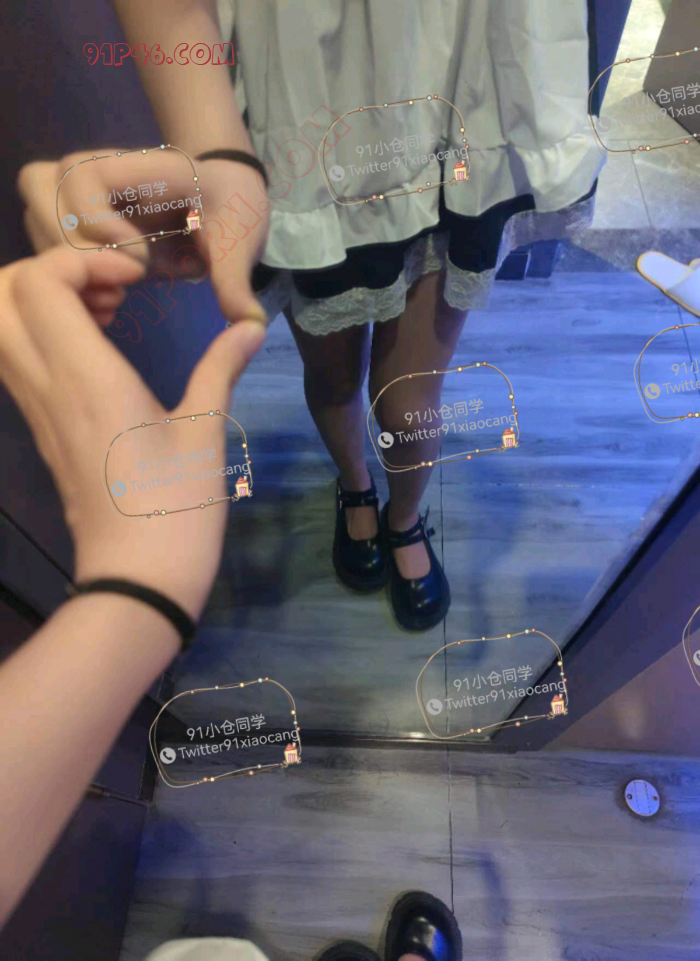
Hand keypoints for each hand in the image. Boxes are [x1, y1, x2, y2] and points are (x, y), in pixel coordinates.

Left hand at [0, 247, 265, 619]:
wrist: (137, 578)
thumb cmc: (177, 506)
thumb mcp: (205, 432)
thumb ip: (220, 368)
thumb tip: (250, 326)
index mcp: (85, 378)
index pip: (39, 283)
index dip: (79, 261)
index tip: (133, 281)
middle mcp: (46, 386)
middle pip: (0, 296)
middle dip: (46, 270)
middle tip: (107, 289)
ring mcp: (36, 409)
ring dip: (40, 302)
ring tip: (103, 314)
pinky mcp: (40, 428)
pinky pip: (15, 359)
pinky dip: (41, 334)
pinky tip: (98, 349)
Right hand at [17, 148, 271, 328]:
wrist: (225, 196)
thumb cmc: (232, 210)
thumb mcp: (240, 244)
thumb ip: (236, 281)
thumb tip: (250, 324)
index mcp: (143, 166)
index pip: (83, 175)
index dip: (99, 221)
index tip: (141, 256)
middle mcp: (99, 170)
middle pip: (40, 187)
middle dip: (73, 245)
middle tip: (122, 281)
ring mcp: (80, 192)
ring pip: (34, 214)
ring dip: (63, 261)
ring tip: (112, 292)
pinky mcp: (74, 219)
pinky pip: (43, 240)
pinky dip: (64, 272)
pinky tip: (104, 296)